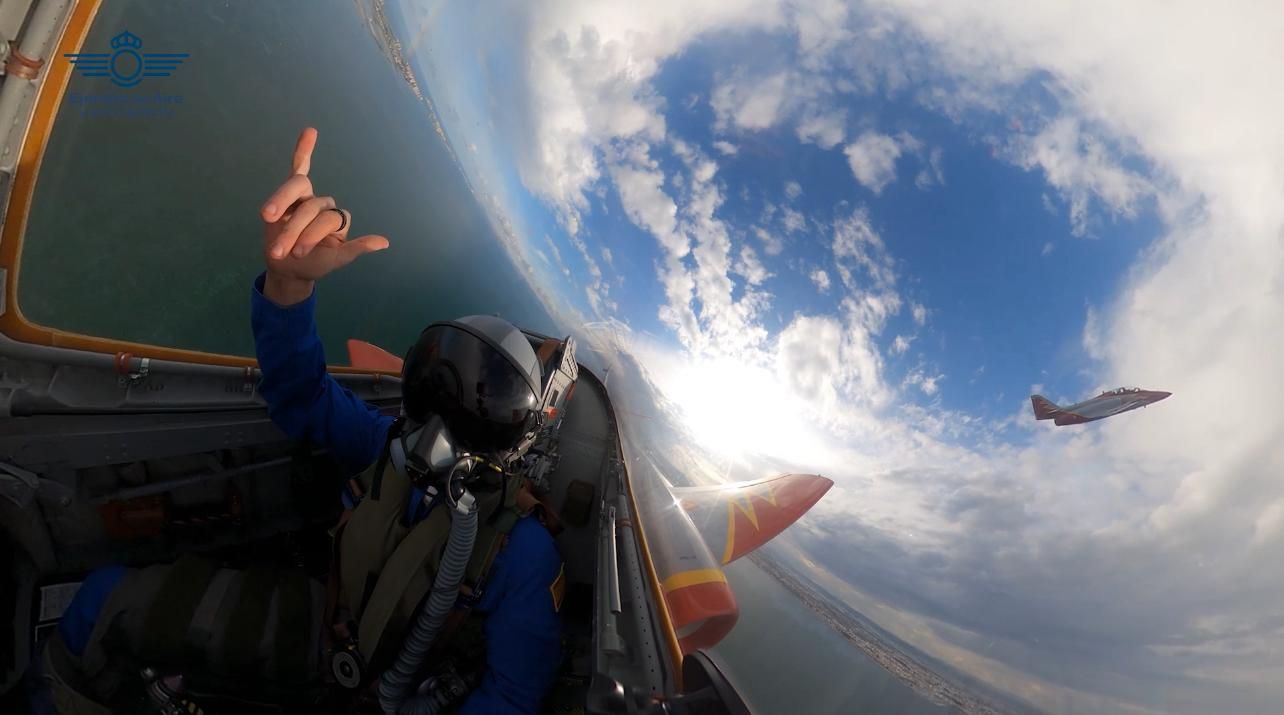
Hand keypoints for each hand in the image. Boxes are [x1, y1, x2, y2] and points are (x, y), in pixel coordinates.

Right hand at [259, 127, 388, 304]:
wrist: (288, 269)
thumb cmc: (313, 263)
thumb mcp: (336, 260)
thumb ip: (356, 248)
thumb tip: (385, 242)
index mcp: (338, 220)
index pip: (329, 218)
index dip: (312, 235)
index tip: (297, 255)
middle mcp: (324, 206)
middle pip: (312, 206)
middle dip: (295, 229)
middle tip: (281, 250)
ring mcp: (306, 198)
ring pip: (297, 187)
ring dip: (280, 203)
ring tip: (268, 218)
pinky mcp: (288, 195)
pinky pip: (298, 166)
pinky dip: (304, 150)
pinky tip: (310, 132)